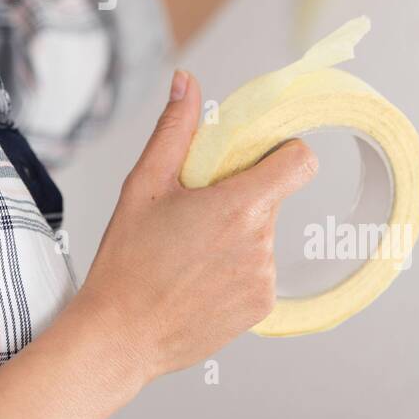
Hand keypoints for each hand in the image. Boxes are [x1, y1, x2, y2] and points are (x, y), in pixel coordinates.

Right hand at [80, 70, 318, 385]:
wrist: (120, 336)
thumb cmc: (127, 261)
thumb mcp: (144, 185)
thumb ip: (174, 129)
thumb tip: (187, 83)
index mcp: (238, 206)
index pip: (299, 162)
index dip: (281, 153)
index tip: (255, 158)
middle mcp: (261, 243)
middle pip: (271, 198)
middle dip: (239, 197)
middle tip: (192, 214)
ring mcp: (264, 279)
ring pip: (262, 236)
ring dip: (234, 236)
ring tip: (187, 253)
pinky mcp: (261, 308)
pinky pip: (257, 272)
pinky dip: (233, 270)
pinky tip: (196, 279)